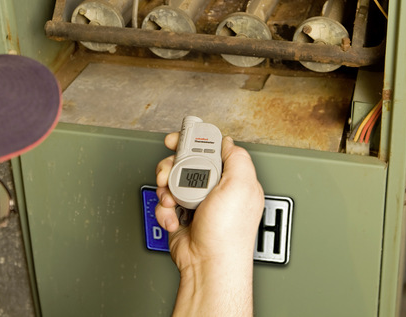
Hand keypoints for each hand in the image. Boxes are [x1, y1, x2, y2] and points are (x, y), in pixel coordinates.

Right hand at [155, 133, 263, 315]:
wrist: (207, 265)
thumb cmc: (228, 234)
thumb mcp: (241, 186)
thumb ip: (237, 158)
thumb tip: (227, 142)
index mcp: (233, 179)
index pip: (212, 149)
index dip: (194, 140)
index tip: (179, 139)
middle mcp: (215, 190)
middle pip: (186, 161)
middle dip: (172, 166)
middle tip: (168, 173)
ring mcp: (196, 203)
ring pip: (171, 180)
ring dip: (166, 189)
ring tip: (172, 200)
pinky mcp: (180, 215)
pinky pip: (164, 202)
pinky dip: (164, 210)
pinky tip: (175, 218)